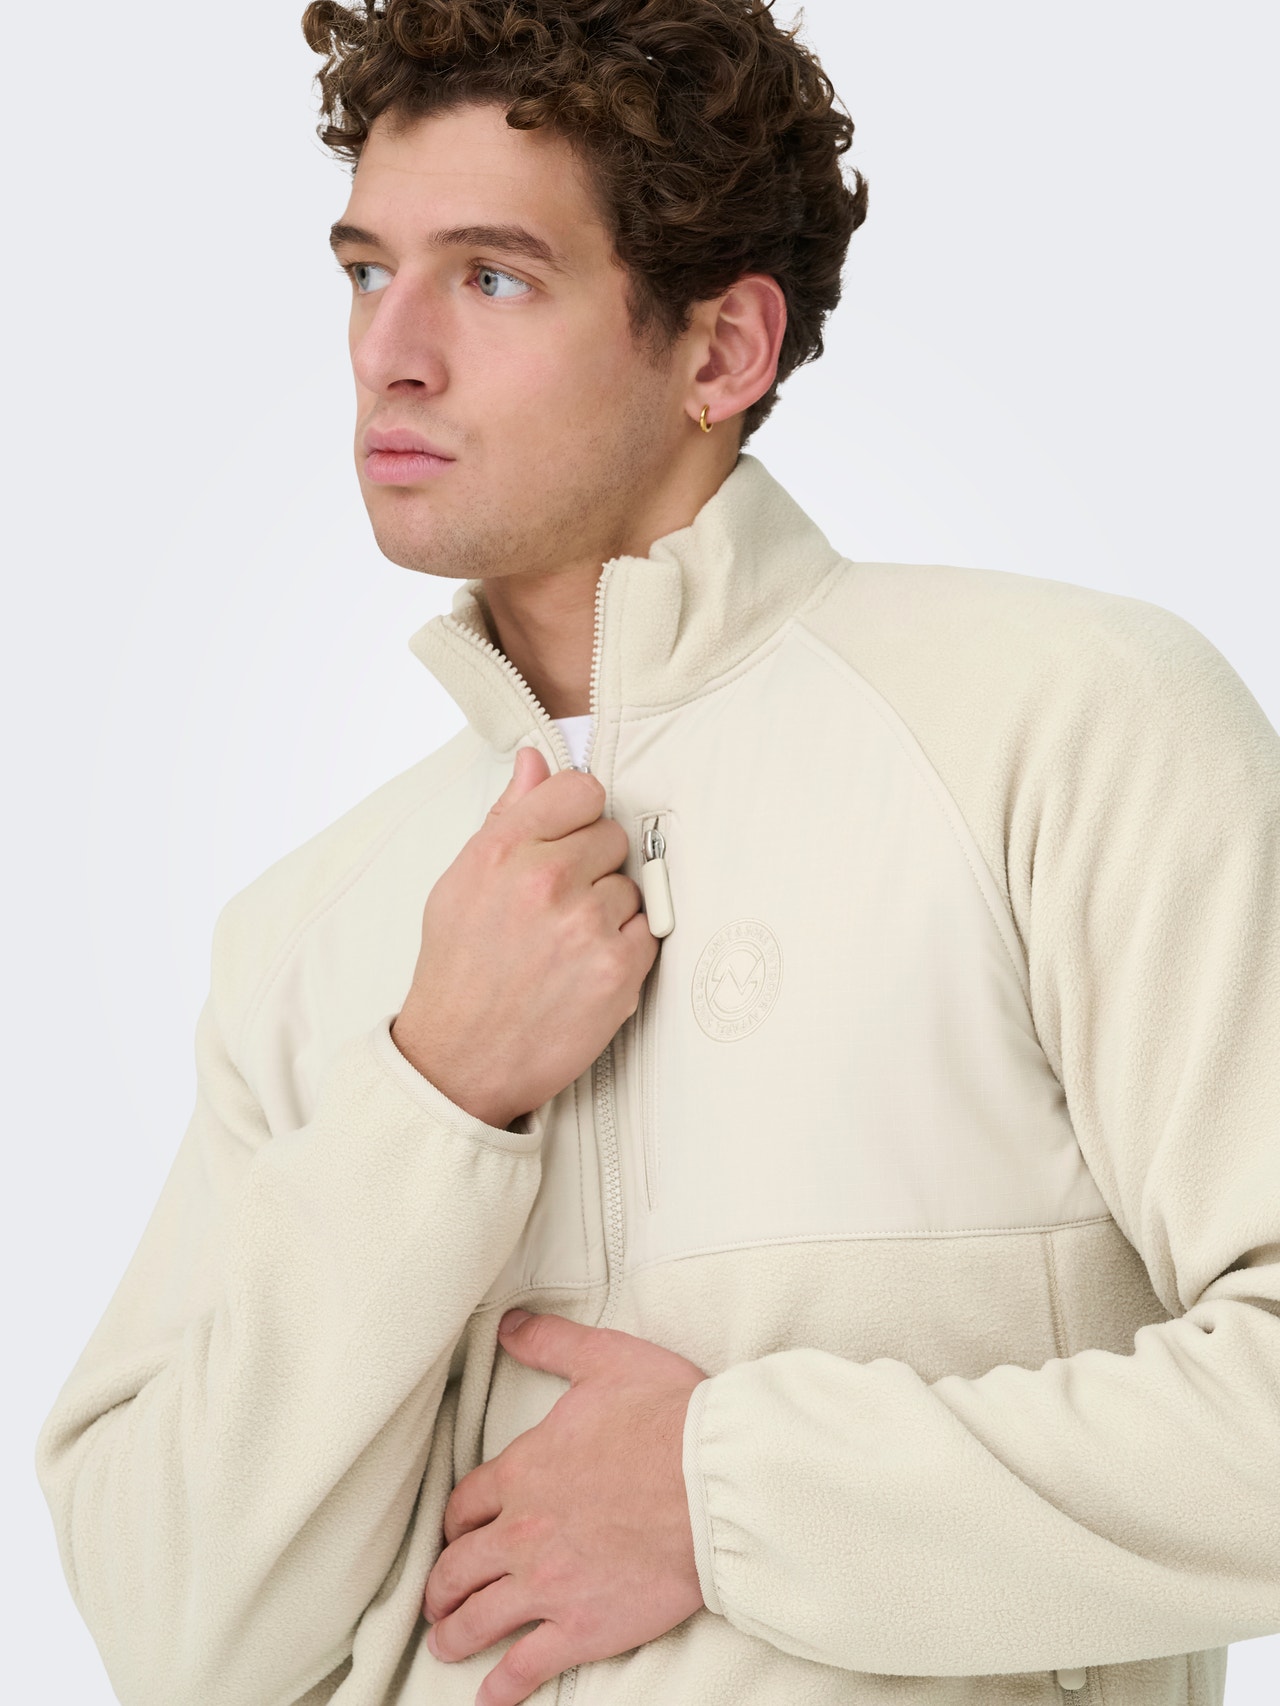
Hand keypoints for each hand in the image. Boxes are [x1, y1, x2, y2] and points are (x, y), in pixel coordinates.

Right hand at [391, 746, 658, 1128]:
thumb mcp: (462, 881)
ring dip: (608, 911)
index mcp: (502, 849)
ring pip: (631, 887)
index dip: (578, 816)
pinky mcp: (618, 968)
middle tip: (557, 907)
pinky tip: (585, 968)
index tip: (569, 839)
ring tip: (565, 945)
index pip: (581, 789)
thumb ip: (507, 816)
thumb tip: (536, 761)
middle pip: (612, 836)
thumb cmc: (459, 970)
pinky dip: (624, 949)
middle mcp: (544, 879)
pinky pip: (647, 931)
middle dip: (592, 866)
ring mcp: (585, 924)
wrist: (460, 1059)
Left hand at [423, 1311, 707, 1705]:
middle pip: (460, 1566)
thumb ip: (552, 1344)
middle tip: (437, 1598)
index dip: (458, 1521)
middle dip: (442, 1585)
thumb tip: (510, 1325)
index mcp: (525, 1469)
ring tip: (446, 1644)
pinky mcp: (581, 1627)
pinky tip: (489, 1697)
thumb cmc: (668, 1418)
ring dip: (454, 1634)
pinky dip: (500, 1686)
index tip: (456, 1533)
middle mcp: (522, 1531)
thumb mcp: (605, 1360)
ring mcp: (547, 1584)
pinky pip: (524, 1665)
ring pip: (479, 1617)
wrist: (713, 1481)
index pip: (469, 1502)